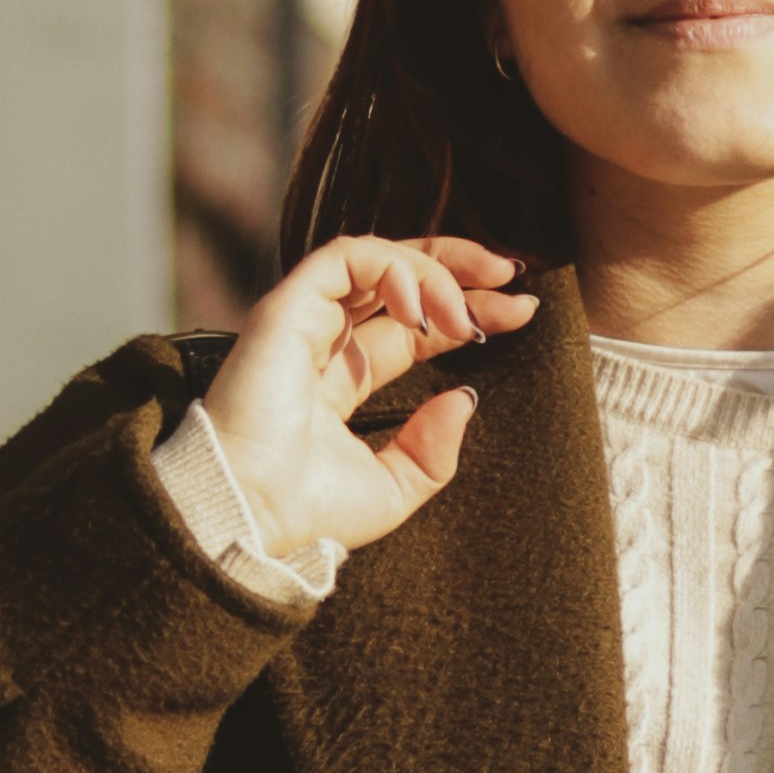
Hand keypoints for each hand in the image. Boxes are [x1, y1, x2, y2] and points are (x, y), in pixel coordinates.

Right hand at [201, 233, 536, 571]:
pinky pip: (347, 256)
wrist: (254, 516)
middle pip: (398, 280)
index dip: (466, 311)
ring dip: (436, 272)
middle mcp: (323, 342)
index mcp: (342, 380)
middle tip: (511, 274)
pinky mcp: (287, 306)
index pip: (413, 326)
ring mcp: (303, 319)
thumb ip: (431, 449)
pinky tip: (425, 311)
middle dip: (460, 268)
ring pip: (376, 258)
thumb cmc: (308, 514)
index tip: (519, 312)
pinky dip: (396, 269)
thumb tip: (465, 399)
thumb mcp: (392, 490)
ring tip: (470, 315)